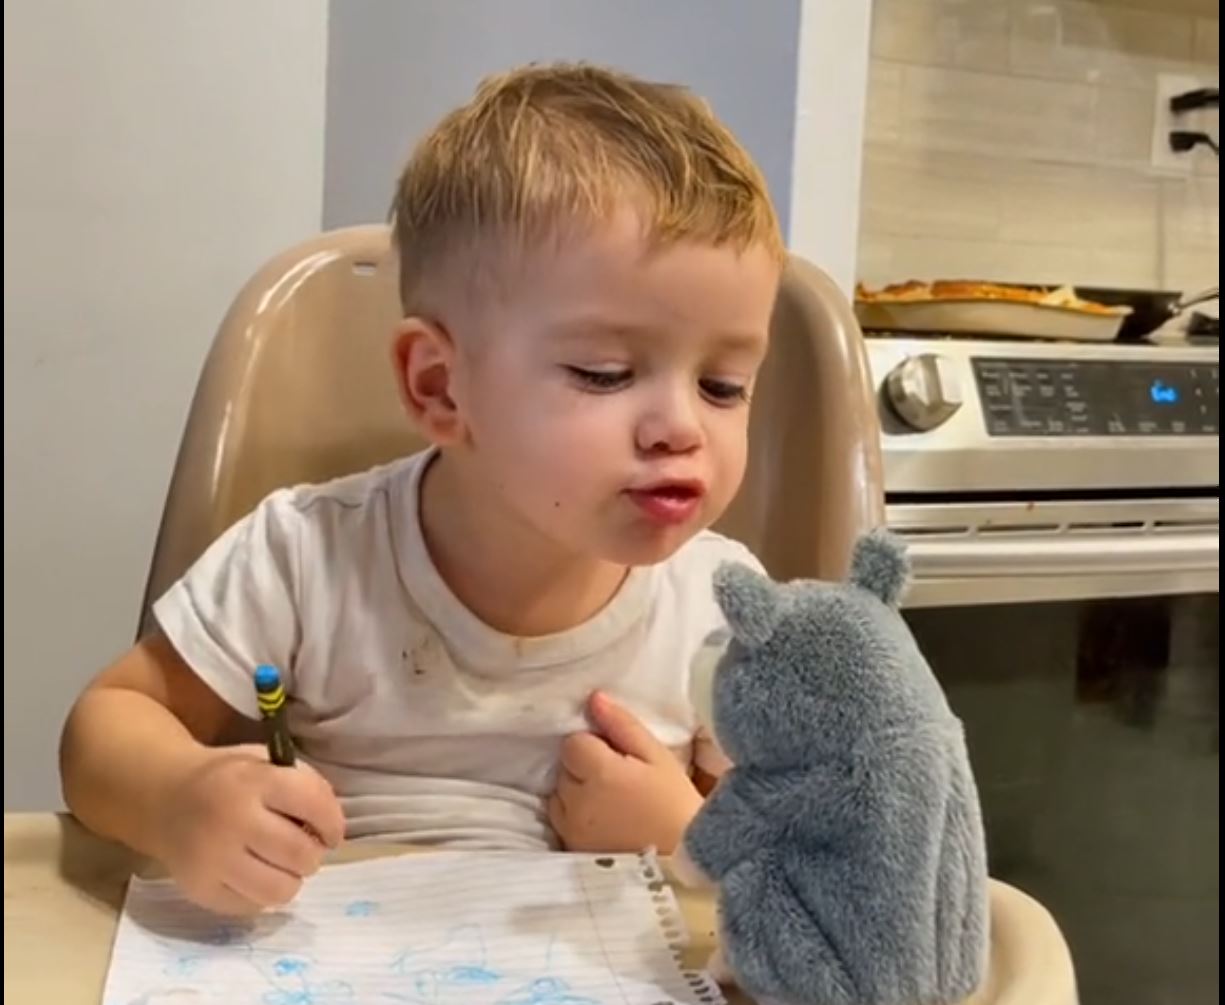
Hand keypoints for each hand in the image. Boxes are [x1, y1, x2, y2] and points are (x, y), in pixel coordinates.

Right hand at [152, 744, 345, 915]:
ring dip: (292, 879)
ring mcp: (213, 859)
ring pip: (279, 890)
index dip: (333, 822)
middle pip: (299, 853)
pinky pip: (251, 907)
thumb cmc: (228, 778)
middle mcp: (232, 820)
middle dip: (314, 855)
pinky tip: (256, 875)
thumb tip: (329, 828)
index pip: (312, 804)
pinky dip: (263, 895)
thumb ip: (304, 786)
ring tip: (284, 865)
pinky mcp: (199, 889)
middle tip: (306, 850)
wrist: (164, 797)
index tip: (332, 832)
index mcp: (253, 780)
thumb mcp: (266, 762)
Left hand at [548, 692, 703, 853]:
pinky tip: (605, 822)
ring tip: (612, 803)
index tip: (618, 756)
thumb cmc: (675, 804)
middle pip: (564, 769)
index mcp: (598, 772)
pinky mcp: (571, 850)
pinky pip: (562, 823)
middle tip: (619, 780)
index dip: (594, 745)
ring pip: (559, 796)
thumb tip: (594, 698)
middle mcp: (577, 801)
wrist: (685, 861)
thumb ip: (622, 725)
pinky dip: (576, 818)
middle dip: (584, 768)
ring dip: (576, 794)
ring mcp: (572, 829)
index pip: (572, 743)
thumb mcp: (658, 757)